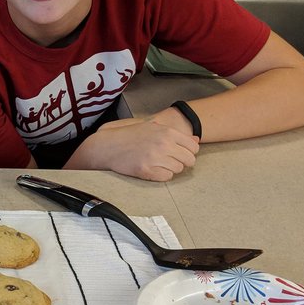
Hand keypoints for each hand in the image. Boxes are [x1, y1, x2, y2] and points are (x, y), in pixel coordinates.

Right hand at [65, 117, 199, 181]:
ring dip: (171, 168)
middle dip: (182, 162)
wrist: (107, 146)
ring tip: (158, 163)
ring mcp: (155, 157)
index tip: (180, 153)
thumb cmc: (129, 135)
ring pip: (178, 170)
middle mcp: (163, 144)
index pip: (193, 146)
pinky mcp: (147, 170)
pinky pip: (166, 177)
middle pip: (189, 160)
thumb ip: (175, 134)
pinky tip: (152, 169)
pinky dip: (162, 175)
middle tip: (170, 160)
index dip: (189, 152)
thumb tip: (196, 139)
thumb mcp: (152, 127)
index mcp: (166, 131)